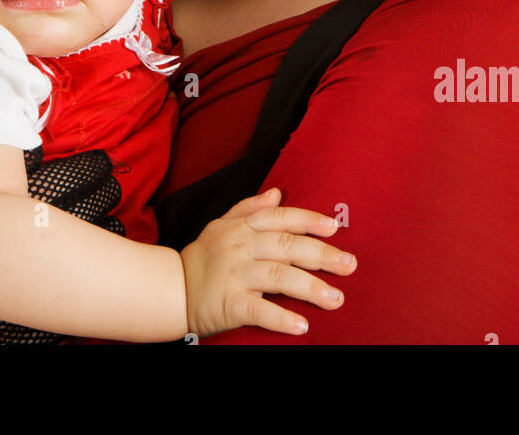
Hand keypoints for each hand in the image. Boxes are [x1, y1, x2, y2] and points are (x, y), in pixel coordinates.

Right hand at [178, 187, 355, 338]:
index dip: (309, 221)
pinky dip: (281, 318)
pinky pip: (259, 311)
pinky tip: (302, 325)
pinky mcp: (229, 304)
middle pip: (287, 246)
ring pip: (280, 277)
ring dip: (311, 288)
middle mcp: (241, 248)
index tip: (334, 228)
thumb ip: (250, 208)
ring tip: (336, 299)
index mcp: (242, 228)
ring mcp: (235, 276)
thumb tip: (278, 193)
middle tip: (349, 264)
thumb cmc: (202, 257)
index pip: (281, 218)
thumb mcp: (221, 225)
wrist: (170, 289)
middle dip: (322, 255)